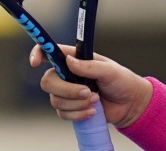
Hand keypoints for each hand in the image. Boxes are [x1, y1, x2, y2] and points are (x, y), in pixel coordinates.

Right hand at [29, 44, 152, 127]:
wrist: (130, 104)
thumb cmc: (122, 81)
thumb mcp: (110, 70)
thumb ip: (89, 66)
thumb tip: (68, 61)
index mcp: (76, 59)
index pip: (50, 52)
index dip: (38, 54)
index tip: (35, 63)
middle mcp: (67, 74)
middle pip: (47, 81)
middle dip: (66, 90)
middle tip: (88, 92)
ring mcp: (67, 92)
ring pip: (55, 100)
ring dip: (77, 103)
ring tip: (96, 101)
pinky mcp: (70, 108)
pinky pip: (62, 113)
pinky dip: (78, 114)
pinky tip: (92, 111)